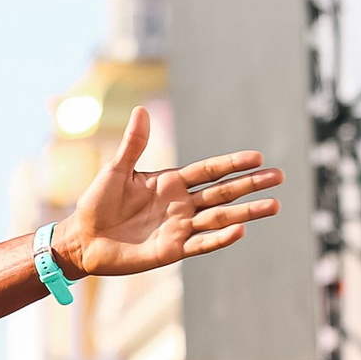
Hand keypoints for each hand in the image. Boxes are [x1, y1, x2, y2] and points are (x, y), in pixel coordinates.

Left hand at [51, 106, 282, 278]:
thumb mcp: (115, 171)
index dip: (232, 164)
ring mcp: (179, 228)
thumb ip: (133, 144)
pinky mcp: (172, 250)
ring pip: (220, 218)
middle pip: (223, 192)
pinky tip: (240, 231)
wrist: (82, 239)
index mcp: (171, 183)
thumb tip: (141, 109)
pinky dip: (220, 238)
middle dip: (250, 185)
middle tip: (279, 177)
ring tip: (274, 205)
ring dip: (246, 212)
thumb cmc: (97, 203)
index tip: (257, 157)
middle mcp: (181, 205)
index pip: (209, 171)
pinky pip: (201, 243)